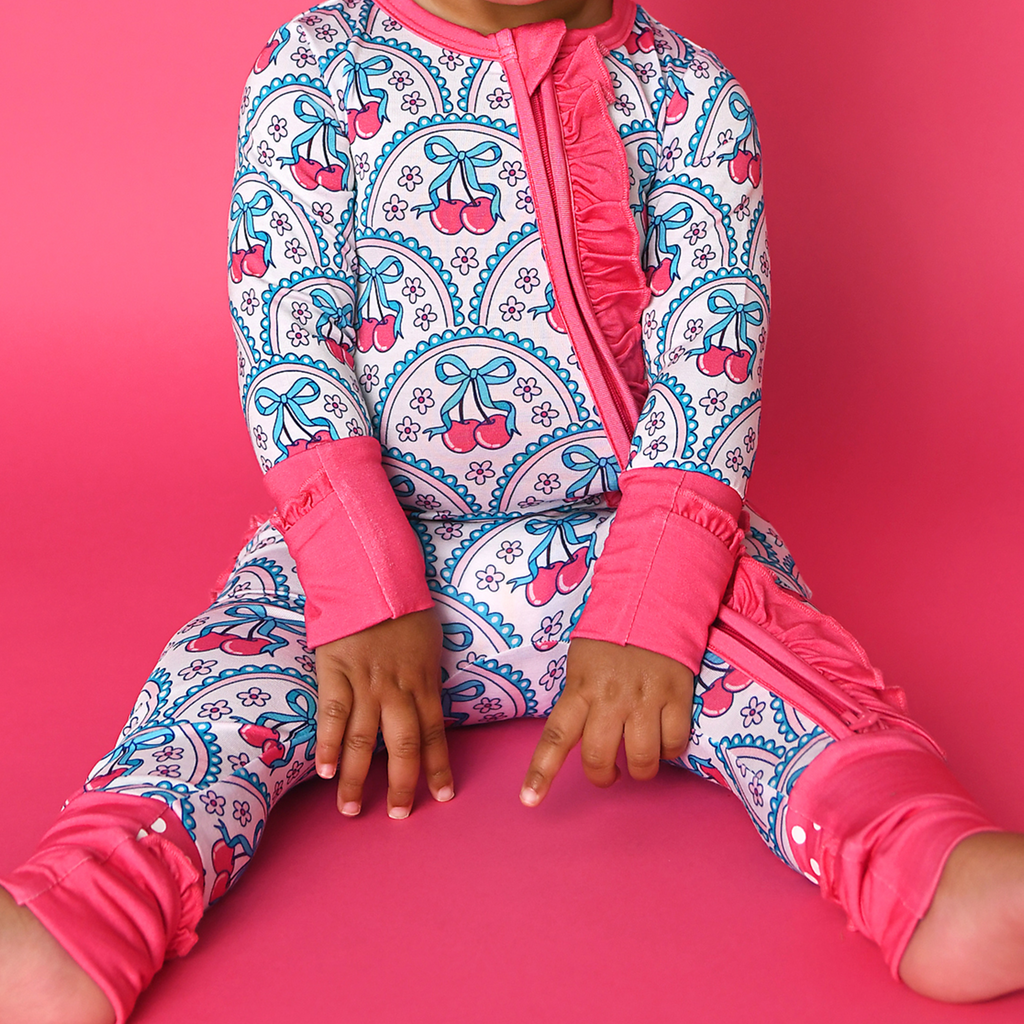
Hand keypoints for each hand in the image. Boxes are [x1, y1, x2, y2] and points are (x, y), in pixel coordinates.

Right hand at [314, 607, 452, 818]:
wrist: (371, 575)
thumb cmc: (403, 607)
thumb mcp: (430, 641)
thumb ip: (426, 676)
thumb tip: (429, 706)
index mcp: (423, 680)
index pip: (435, 732)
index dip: (439, 766)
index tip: (442, 795)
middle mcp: (396, 688)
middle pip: (401, 746)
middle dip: (401, 785)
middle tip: (397, 815)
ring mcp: (364, 682)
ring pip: (362, 740)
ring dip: (355, 778)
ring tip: (350, 809)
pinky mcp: (335, 672)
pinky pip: (331, 714)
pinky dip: (327, 745)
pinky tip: (323, 770)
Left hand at [520, 637, 693, 805]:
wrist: (652, 601)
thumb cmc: (611, 637)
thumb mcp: (581, 663)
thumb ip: (577, 698)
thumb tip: (574, 734)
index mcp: (580, 688)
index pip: (556, 736)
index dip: (541, 772)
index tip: (529, 801)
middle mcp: (610, 698)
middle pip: (599, 757)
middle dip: (602, 776)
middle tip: (607, 772)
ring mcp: (644, 699)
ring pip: (641, 759)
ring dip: (640, 769)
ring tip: (639, 760)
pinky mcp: (676, 697)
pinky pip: (674, 743)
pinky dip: (670, 750)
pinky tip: (664, 739)